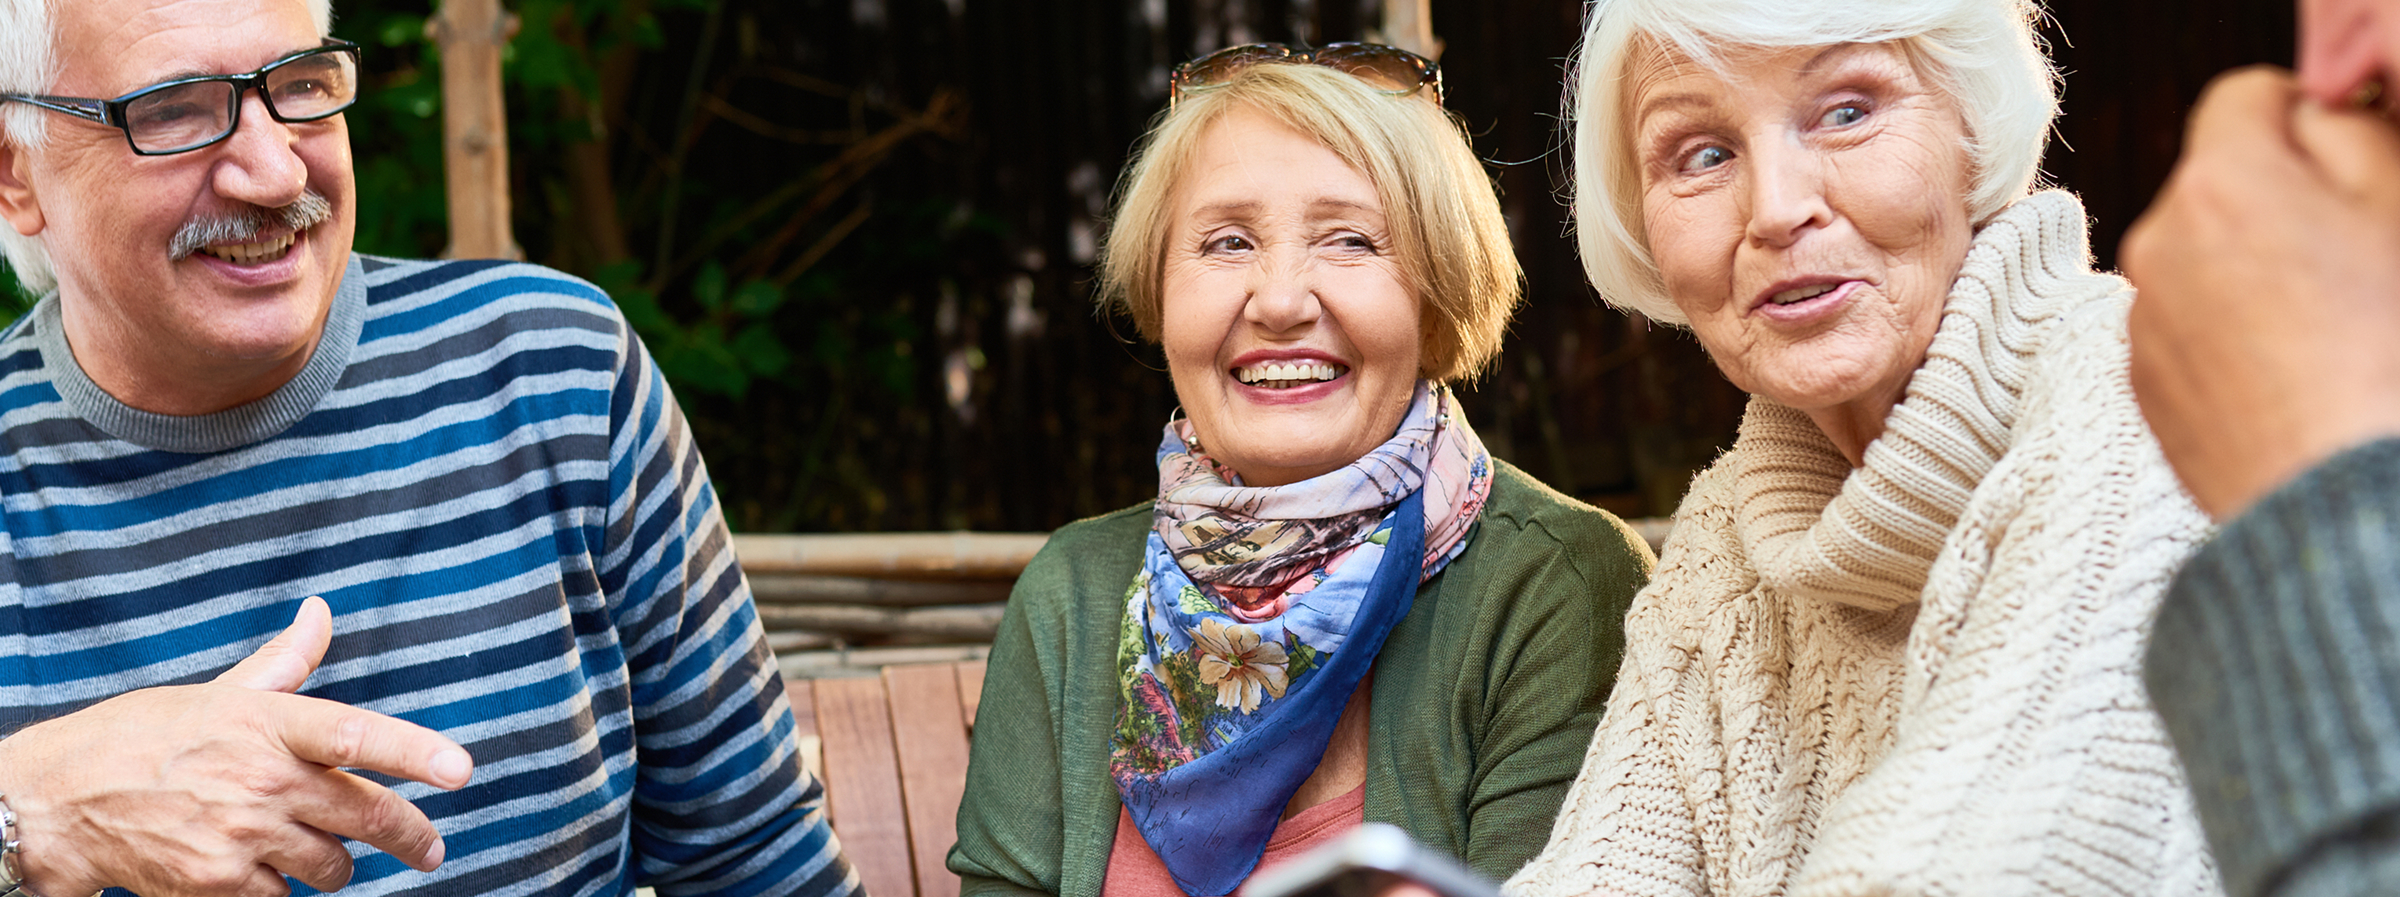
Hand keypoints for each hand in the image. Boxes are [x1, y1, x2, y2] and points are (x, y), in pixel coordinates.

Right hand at [0, 597, 474, 896]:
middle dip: (410, 837)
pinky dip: (283, 892)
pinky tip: (264, 874)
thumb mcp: (219, 692)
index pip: (357, 734)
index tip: (461, 770)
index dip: (415, 753)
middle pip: (365, 815)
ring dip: (335, 866)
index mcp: (267, 723)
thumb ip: (286, 662)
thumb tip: (321, 611)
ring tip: (316, 853)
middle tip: (429, 849)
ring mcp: (240, 836)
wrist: (62, 800)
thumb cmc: (145, 738)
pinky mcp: (216, 886)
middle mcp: (261, 778)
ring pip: (332, 866)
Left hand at [2123, 66, 2399, 518]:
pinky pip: (2185, 322)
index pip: (2243, 99)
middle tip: (2345, 257)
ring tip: (2320, 328)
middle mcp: (2159, 241)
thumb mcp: (2397, 205)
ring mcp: (2142, 315)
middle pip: (2217, 182)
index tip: (2341, 166)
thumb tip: (2308, 119)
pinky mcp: (2140, 379)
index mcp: (2221, 184)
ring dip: (2248, 268)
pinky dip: (2227, 331)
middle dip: (2273, 202)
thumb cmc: (2383, 350)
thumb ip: (2345, 135)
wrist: (2335, 492)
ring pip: (2200, 255)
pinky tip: (2285, 373)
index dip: (2301, 121)